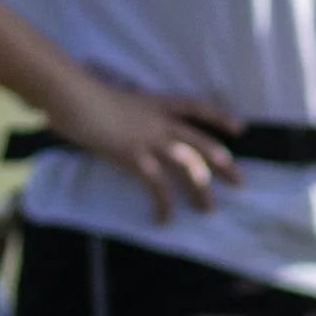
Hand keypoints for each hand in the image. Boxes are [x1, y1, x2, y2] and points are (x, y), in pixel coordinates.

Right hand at [56, 75, 238, 222]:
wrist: (74, 98)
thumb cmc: (85, 97)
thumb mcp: (115, 103)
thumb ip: (128, 117)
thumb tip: (126, 130)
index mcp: (157, 103)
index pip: (197, 107)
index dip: (220, 117)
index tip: (240, 128)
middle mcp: (160, 121)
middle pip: (201, 142)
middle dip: (223, 163)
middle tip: (239, 181)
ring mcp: (149, 138)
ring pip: (187, 165)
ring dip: (200, 189)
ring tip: (207, 209)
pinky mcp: (135, 156)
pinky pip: (157, 185)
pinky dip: (163, 203)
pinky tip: (164, 218)